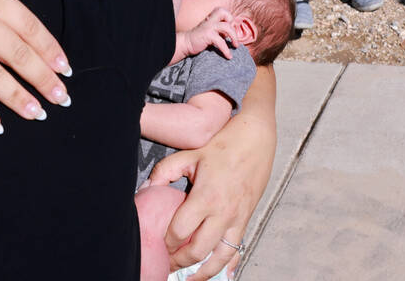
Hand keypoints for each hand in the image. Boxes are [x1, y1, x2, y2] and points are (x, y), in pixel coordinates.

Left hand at [148, 112, 274, 275]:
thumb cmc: (225, 143)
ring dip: (202, 273)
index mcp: (206, 197)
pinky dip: (228, 267)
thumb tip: (147, 189)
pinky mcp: (246, 220)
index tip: (156, 244)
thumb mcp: (190, 153)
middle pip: (197, 251)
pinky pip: (237, 251)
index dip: (165, 242)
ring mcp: (237, 219)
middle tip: (166, 263)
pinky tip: (219, 274)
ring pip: (219, 259)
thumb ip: (165, 171)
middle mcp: (223, 213)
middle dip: (178, 262)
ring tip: (188, 278)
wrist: (256, 138)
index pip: (179, 231)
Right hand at [180, 7, 238, 59]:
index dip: (229, 18)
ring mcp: (208, 27)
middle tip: (232, 34)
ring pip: (226, 27)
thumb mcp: (210, 31)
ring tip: (235, 46)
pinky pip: (221, 41)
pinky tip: (228, 56)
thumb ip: (219, 30)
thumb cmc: (200, 39)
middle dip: (232, 22)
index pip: (222, 11)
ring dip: (234, 37)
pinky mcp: (207, 35)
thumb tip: (232, 35)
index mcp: (210, 18)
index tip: (229, 29)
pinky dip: (226, 50)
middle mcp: (209, 20)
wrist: (186, 44)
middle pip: (223, 12)